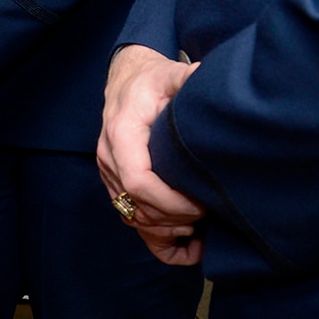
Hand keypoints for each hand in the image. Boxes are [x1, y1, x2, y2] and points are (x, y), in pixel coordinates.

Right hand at [97, 44, 205, 262]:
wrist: (126, 81)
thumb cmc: (150, 80)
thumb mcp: (169, 74)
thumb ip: (186, 77)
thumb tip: (205, 76)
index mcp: (121, 135)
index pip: (138, 182)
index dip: (170, 202)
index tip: (201, 204)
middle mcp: (109, 159)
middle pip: (137, 206)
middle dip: (175, 218)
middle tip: (208, 213)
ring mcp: (110, 174)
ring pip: (133, 216)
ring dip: (167, 228)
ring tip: (201, 227)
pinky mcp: (115, 184)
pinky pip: (131, 220)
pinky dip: (157, 238)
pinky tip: (188, 244)